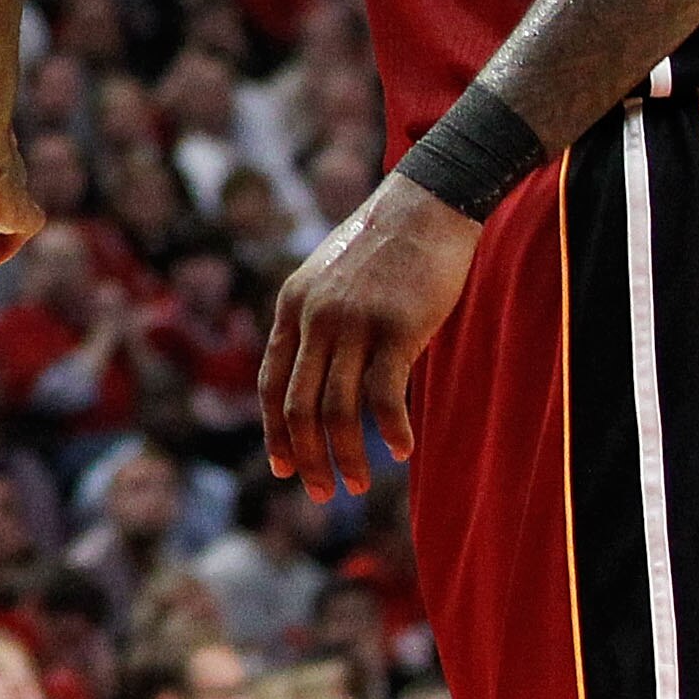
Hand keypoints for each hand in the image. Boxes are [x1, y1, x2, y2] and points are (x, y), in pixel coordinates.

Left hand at [260, 170, 480, 502]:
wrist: (426, 204)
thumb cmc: (384, 247)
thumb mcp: (332, 281)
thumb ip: (318, 323)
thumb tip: (319, 375)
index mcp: (293, 306)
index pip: (271, 382)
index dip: (274, 430)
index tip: (283, 467)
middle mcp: (314, 316)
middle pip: (298, 405)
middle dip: (305, 456)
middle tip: (321, 494)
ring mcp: (353, 321)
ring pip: (336, 408)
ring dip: (345, 455)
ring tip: (357, 484)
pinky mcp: (396, 326)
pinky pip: (384, 394)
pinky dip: (390, 429)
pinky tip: (401, 451)